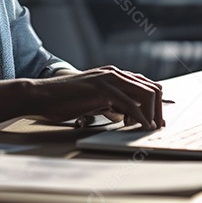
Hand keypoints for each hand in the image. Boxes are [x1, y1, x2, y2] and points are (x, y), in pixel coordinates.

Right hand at [28, 66, 164, 129]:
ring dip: (152, 114)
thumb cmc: (63, 101)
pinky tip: (142, 127)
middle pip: (152, 88)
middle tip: (157, 127)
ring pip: (146, 94)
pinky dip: (141, 117)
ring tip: (149, 129)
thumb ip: (109, 103)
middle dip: (159, 109)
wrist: (42, 96)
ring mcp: (109, 80)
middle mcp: (114, 73)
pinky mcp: (103, 90)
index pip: (145, 84)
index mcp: (112, 74)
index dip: (156, 103)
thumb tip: (123, 115)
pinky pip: (131, 104)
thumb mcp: (92, 99)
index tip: (156, 121)